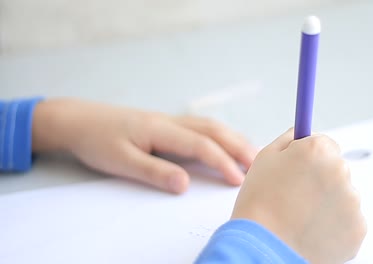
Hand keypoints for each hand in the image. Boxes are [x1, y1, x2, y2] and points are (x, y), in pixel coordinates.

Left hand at [32, 98, 256, 193]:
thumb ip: (154, 172)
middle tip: (258, 164)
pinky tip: (225, 144)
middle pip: (213, 129)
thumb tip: (185, 184)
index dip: (222, 162)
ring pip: (210, 125)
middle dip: (238, 146)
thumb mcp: (120, 161)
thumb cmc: (97, 140)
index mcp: (160, 129)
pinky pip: (201, 127)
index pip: (201, 144)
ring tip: (250, 154)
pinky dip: (220, 135)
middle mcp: (170, 121)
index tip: (238, 180)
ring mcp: (169, 120)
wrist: (79, 120)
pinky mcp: (166, 125)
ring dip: (233, 138)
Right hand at [231, 128, 365, 263]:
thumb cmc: (260, 203)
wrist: (263, 247)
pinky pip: (347, 221)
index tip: (302, 167)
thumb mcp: (265, 157)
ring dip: (327, 202)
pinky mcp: (358, 229)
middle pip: (336, 169)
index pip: (326, 144)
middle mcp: (341, 171)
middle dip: (320, 179)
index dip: (310, 157)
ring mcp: (352, 202)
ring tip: (300, 216)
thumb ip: (289, 140)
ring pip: (342, 196)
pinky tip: (311, 230)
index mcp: (318, 150)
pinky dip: (333, 225)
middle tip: (295, 196)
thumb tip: (302, 134)